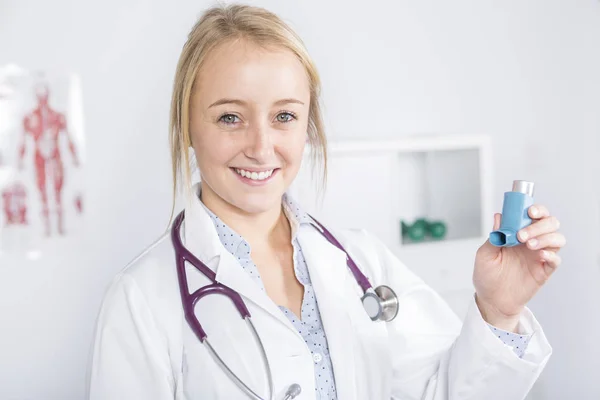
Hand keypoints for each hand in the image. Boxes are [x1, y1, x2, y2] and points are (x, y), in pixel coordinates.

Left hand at [473, 205, 565, 330]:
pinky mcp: (544, 271)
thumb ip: (494, 235)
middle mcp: (532, 241)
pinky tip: (540, 256)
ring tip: (529, 245)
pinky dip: (551, 255)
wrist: (491, 299)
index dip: (536, 209)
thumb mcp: (485, 254)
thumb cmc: (487, 275)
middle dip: (540, 224)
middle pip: (550, 223)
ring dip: (546, 238)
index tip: (529, 211)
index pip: (534, 215)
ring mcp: (539, 255)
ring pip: (557, 239)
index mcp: (518, 233)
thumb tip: (499, 216)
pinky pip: (556, 259)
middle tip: (522, 234)